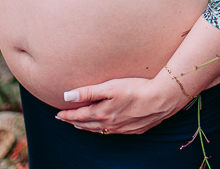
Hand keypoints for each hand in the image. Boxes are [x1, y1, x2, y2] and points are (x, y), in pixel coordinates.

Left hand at [56, 76, 188, 134]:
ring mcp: (122, 129)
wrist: (161, 99)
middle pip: (87, 125)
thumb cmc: (136, 89)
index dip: (67, 114)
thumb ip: (88, 92)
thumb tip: (66, 96)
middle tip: (65, 119)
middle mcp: (110, 124)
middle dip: (74, 122)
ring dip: (87, 127)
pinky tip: (105, 127)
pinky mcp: (134, 129)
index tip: (57, 113)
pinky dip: (104, 130)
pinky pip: (113, 132)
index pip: (79, 116)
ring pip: (99, 130)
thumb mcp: (110, 87)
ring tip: (80, 125)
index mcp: (102, 114)